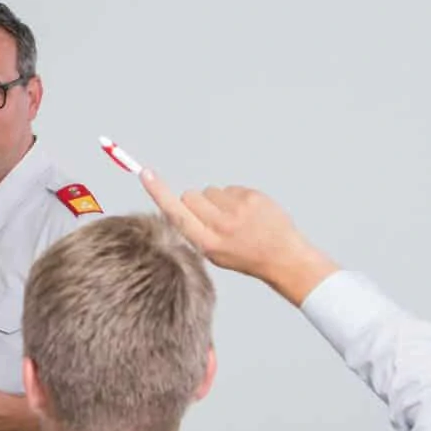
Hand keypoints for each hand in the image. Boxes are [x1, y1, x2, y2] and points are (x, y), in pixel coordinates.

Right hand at [139, 170, 336, 304]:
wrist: (284, 256)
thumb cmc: (246, 256)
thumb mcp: (214, 253)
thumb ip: (195, 230)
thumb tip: (181, 203)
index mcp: (207, 242)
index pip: (175, 212)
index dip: (158, 192)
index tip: (146, 174)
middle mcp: (220, 225)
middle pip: (190, 196)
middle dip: (196, 203)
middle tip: (213, 218)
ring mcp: (238, 209)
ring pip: (209, 190)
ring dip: (217, 200)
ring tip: (234, 218)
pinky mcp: (251, 197)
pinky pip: (229, 188)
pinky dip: (234, 198)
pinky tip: (247, 213)